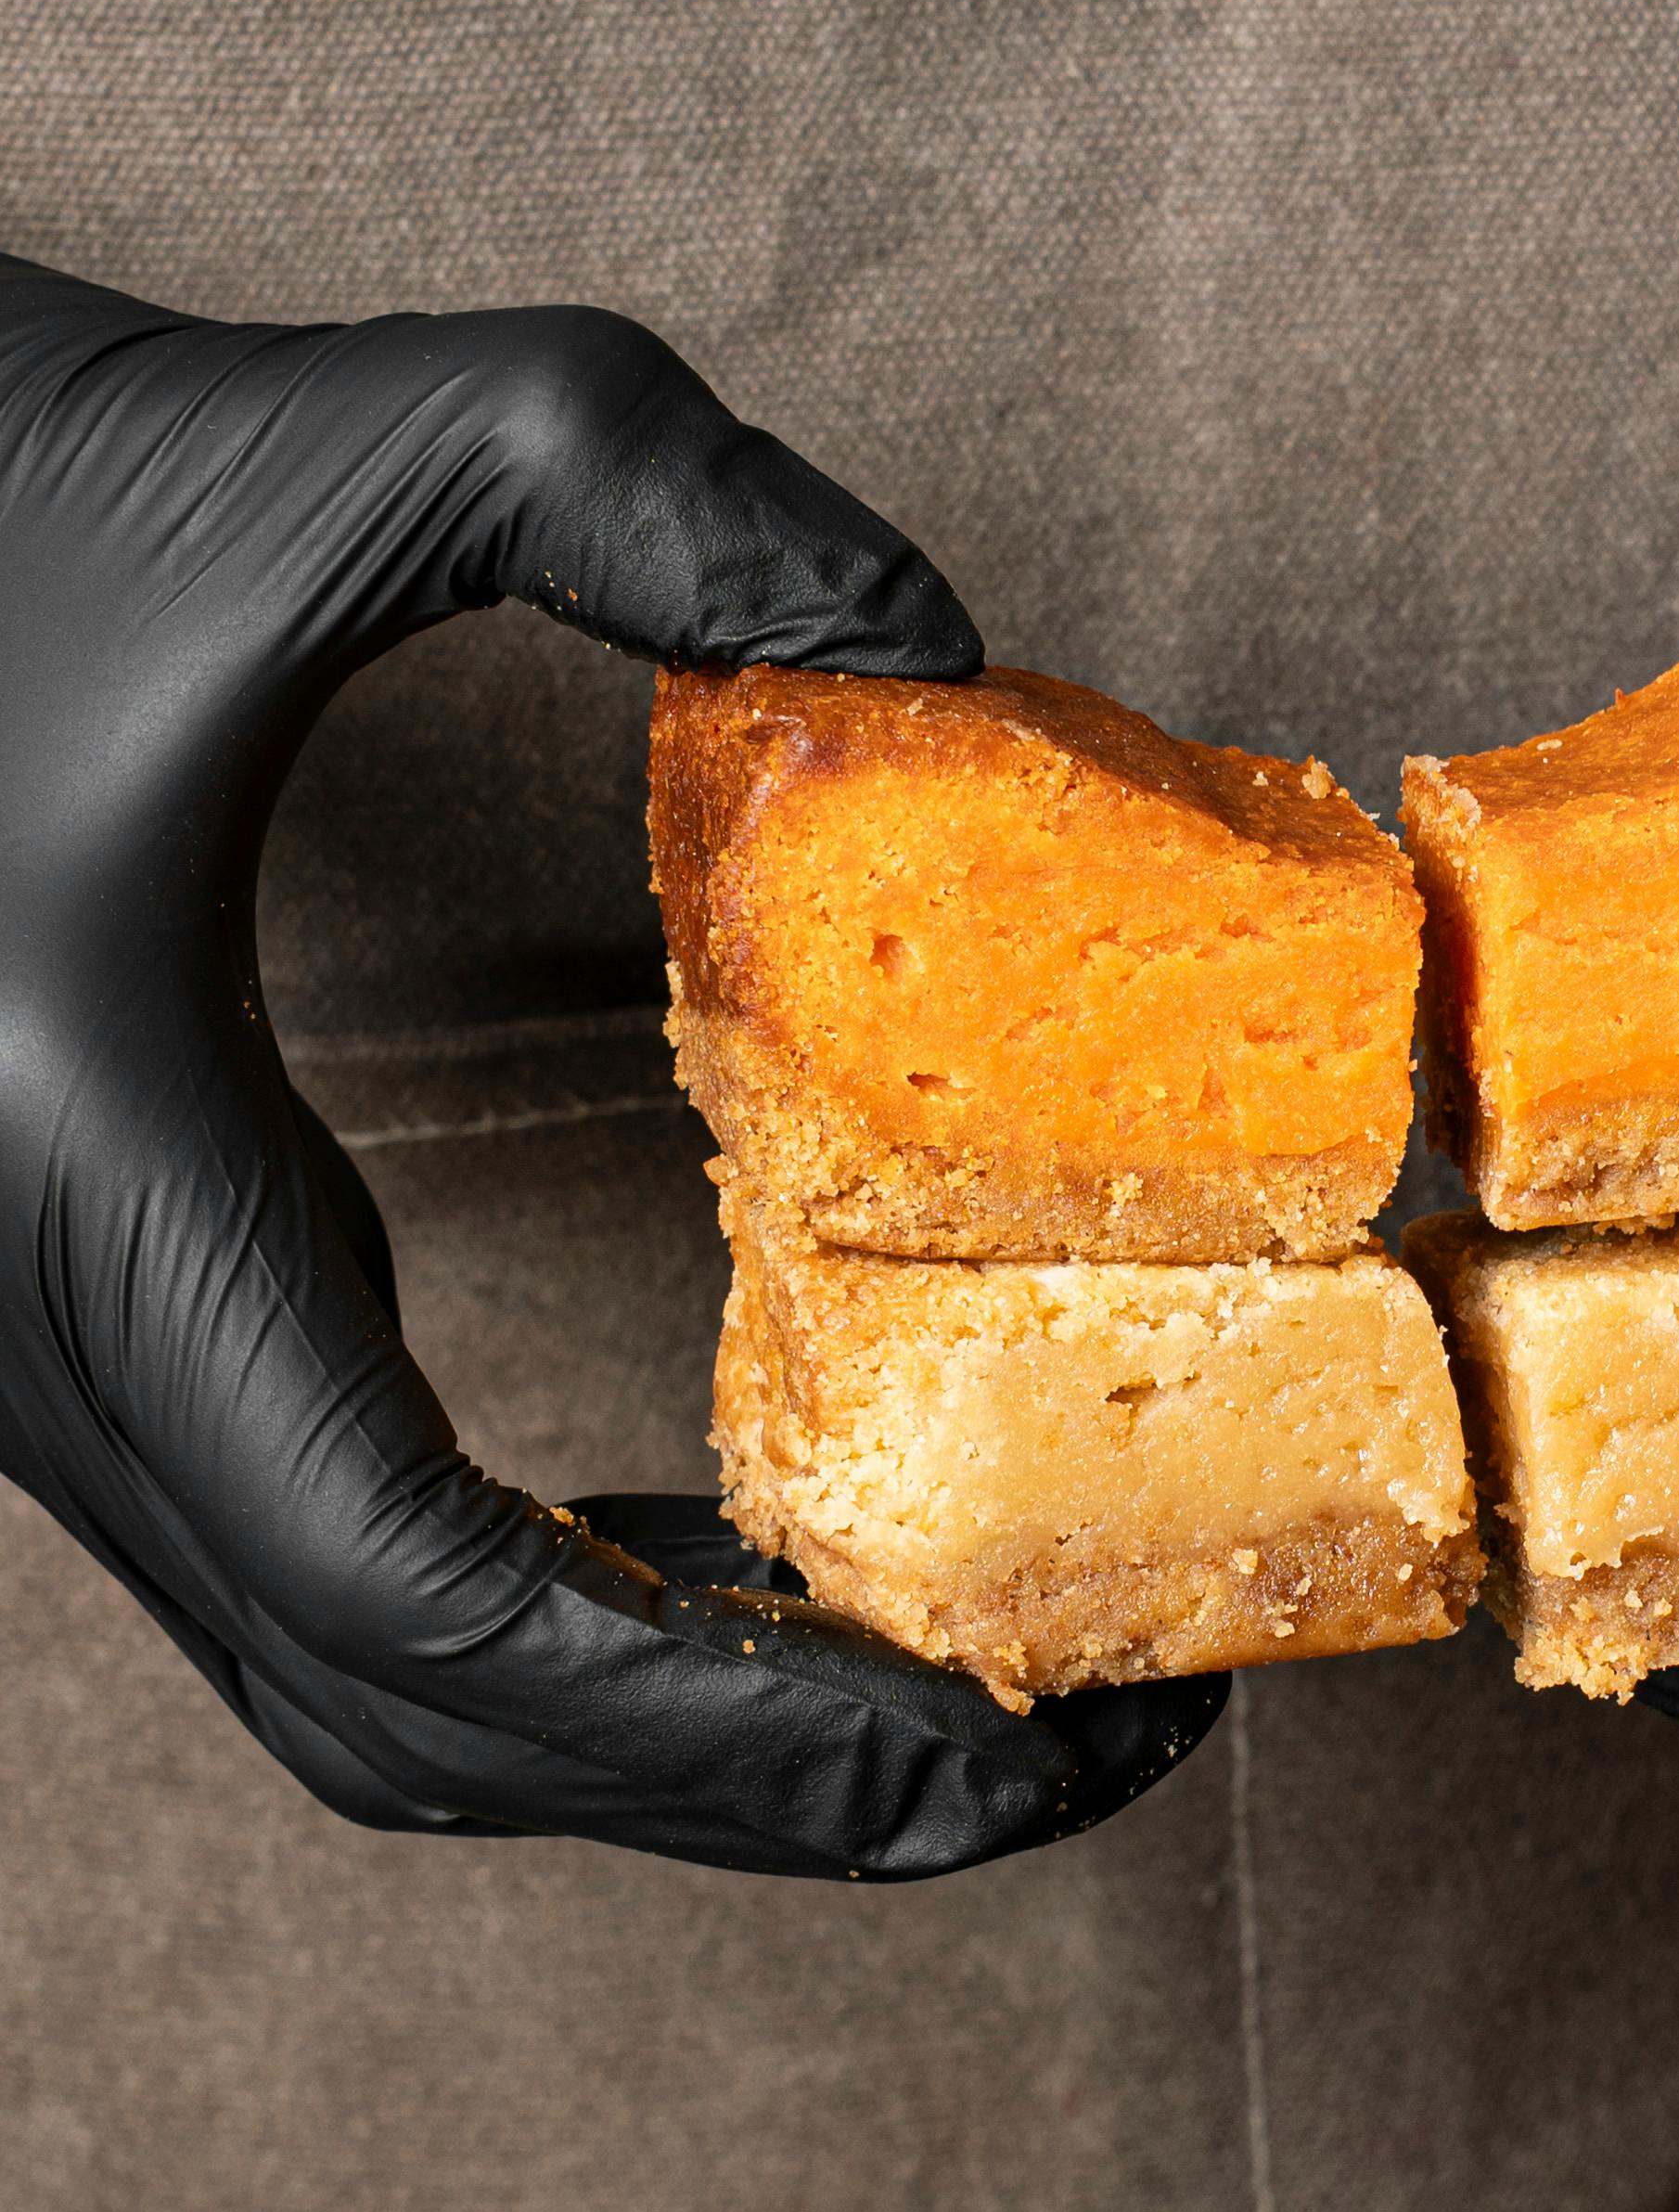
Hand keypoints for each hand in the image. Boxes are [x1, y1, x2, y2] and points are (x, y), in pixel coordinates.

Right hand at [0, 259, 1222, 1870]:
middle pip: (422, 1710)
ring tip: (925, 1693)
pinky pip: (328, 1554)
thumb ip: (625, 472)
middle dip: (743, 1779)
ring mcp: (50, 1356)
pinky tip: (717, 1548)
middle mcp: (52, 1347)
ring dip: (648, 1727)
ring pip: (360, 1672)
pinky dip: (542, 1605)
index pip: (415, 1596)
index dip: (717, 1713)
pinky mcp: (87, 1302)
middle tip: (1047, 1759)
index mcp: (91, 1207)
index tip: (981, 1732)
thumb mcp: (285, 432)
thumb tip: (920, 619)